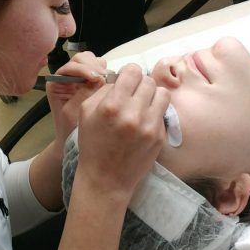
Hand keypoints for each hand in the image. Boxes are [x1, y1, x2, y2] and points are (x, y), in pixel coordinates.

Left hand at [46, 52, 107, 143]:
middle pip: (81, 59)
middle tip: (104, 79)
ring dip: (100, 69)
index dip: (84, 69)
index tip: (95, 78)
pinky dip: (106, 73)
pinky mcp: (91, 82)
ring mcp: (80, 78)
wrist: (72, 140)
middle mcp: (67, 77)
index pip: (70, 66)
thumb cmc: (68, 129)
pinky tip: (109, 85)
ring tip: (107, 82)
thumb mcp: (72, 112)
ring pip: (92, 61)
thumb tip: (98, 80)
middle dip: (93, 66)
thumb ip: (82, 94)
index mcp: (57, 82)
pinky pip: (100, 70)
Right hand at [75, 64, 169, 198]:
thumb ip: (104, 90)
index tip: (126, 81)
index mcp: (112, 106)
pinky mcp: (160, 137)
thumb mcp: (86, 112)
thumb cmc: (92, 143)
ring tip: (143, 105)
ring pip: (162, 94)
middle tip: (133, 95)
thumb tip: (121, 78)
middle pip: (148, 81)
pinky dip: (155, 113)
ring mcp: (149, 126)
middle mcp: (133, 114)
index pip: (132, 71)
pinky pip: (163, 112)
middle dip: (140, 85)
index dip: (129, 74)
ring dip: (152, 96)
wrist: (106, 178)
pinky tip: (144, 122)